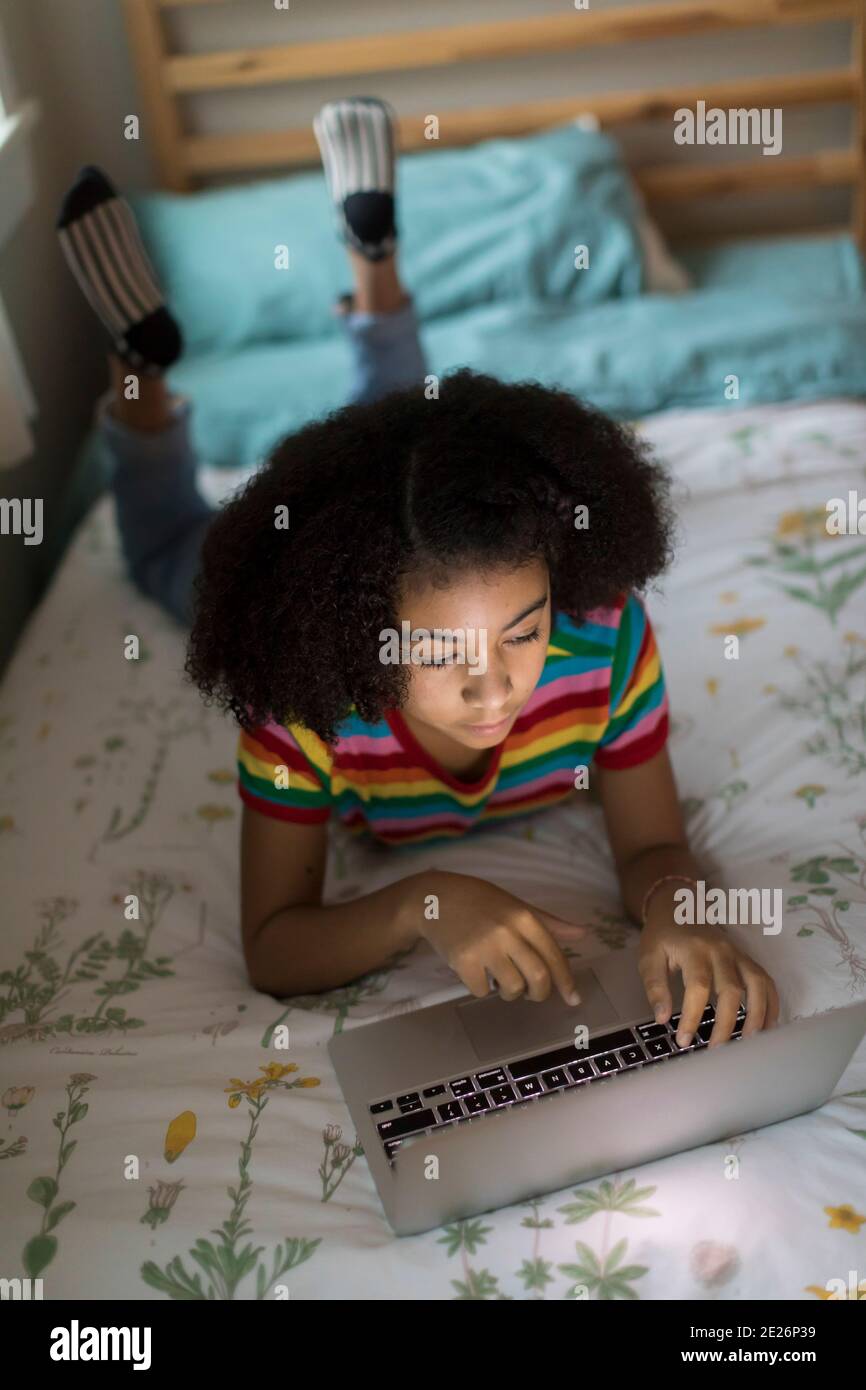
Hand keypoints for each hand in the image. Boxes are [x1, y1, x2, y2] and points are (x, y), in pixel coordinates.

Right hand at [407, 870, 584, 1004]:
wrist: (434, 898)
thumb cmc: (480, 901)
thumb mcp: (516, 905)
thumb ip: (549, 922)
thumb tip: (583, 933)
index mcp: (524, 917)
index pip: (554, 955)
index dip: (566, 981)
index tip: (573, 999)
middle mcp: (508, 931)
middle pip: (538, 977)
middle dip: (540, 993)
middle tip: (533, 994)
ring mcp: (485, 947)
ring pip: (512, 988)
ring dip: (510, 993)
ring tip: (500, 979)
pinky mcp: (463, 961)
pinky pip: (482, 991)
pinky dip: (482, 989)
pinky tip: (477, 973)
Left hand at [638, 916, 779, 1047]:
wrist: (679, 906)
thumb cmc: (663, 935)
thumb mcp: (649, 957)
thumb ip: (655, 987)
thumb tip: (663, 1019)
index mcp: (694, 950)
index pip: (698, 987)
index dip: (693, 1016)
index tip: (684, 1040)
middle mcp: (721, 951)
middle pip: (732, 989)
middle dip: (726, 1023)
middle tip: (716, 1050)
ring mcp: (738, 954)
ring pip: (757, 984)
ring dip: (757, 1015)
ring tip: (750, 1043)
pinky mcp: (747, 958)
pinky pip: (766, 980)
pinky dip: (771, 1003)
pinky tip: (767, 1026)